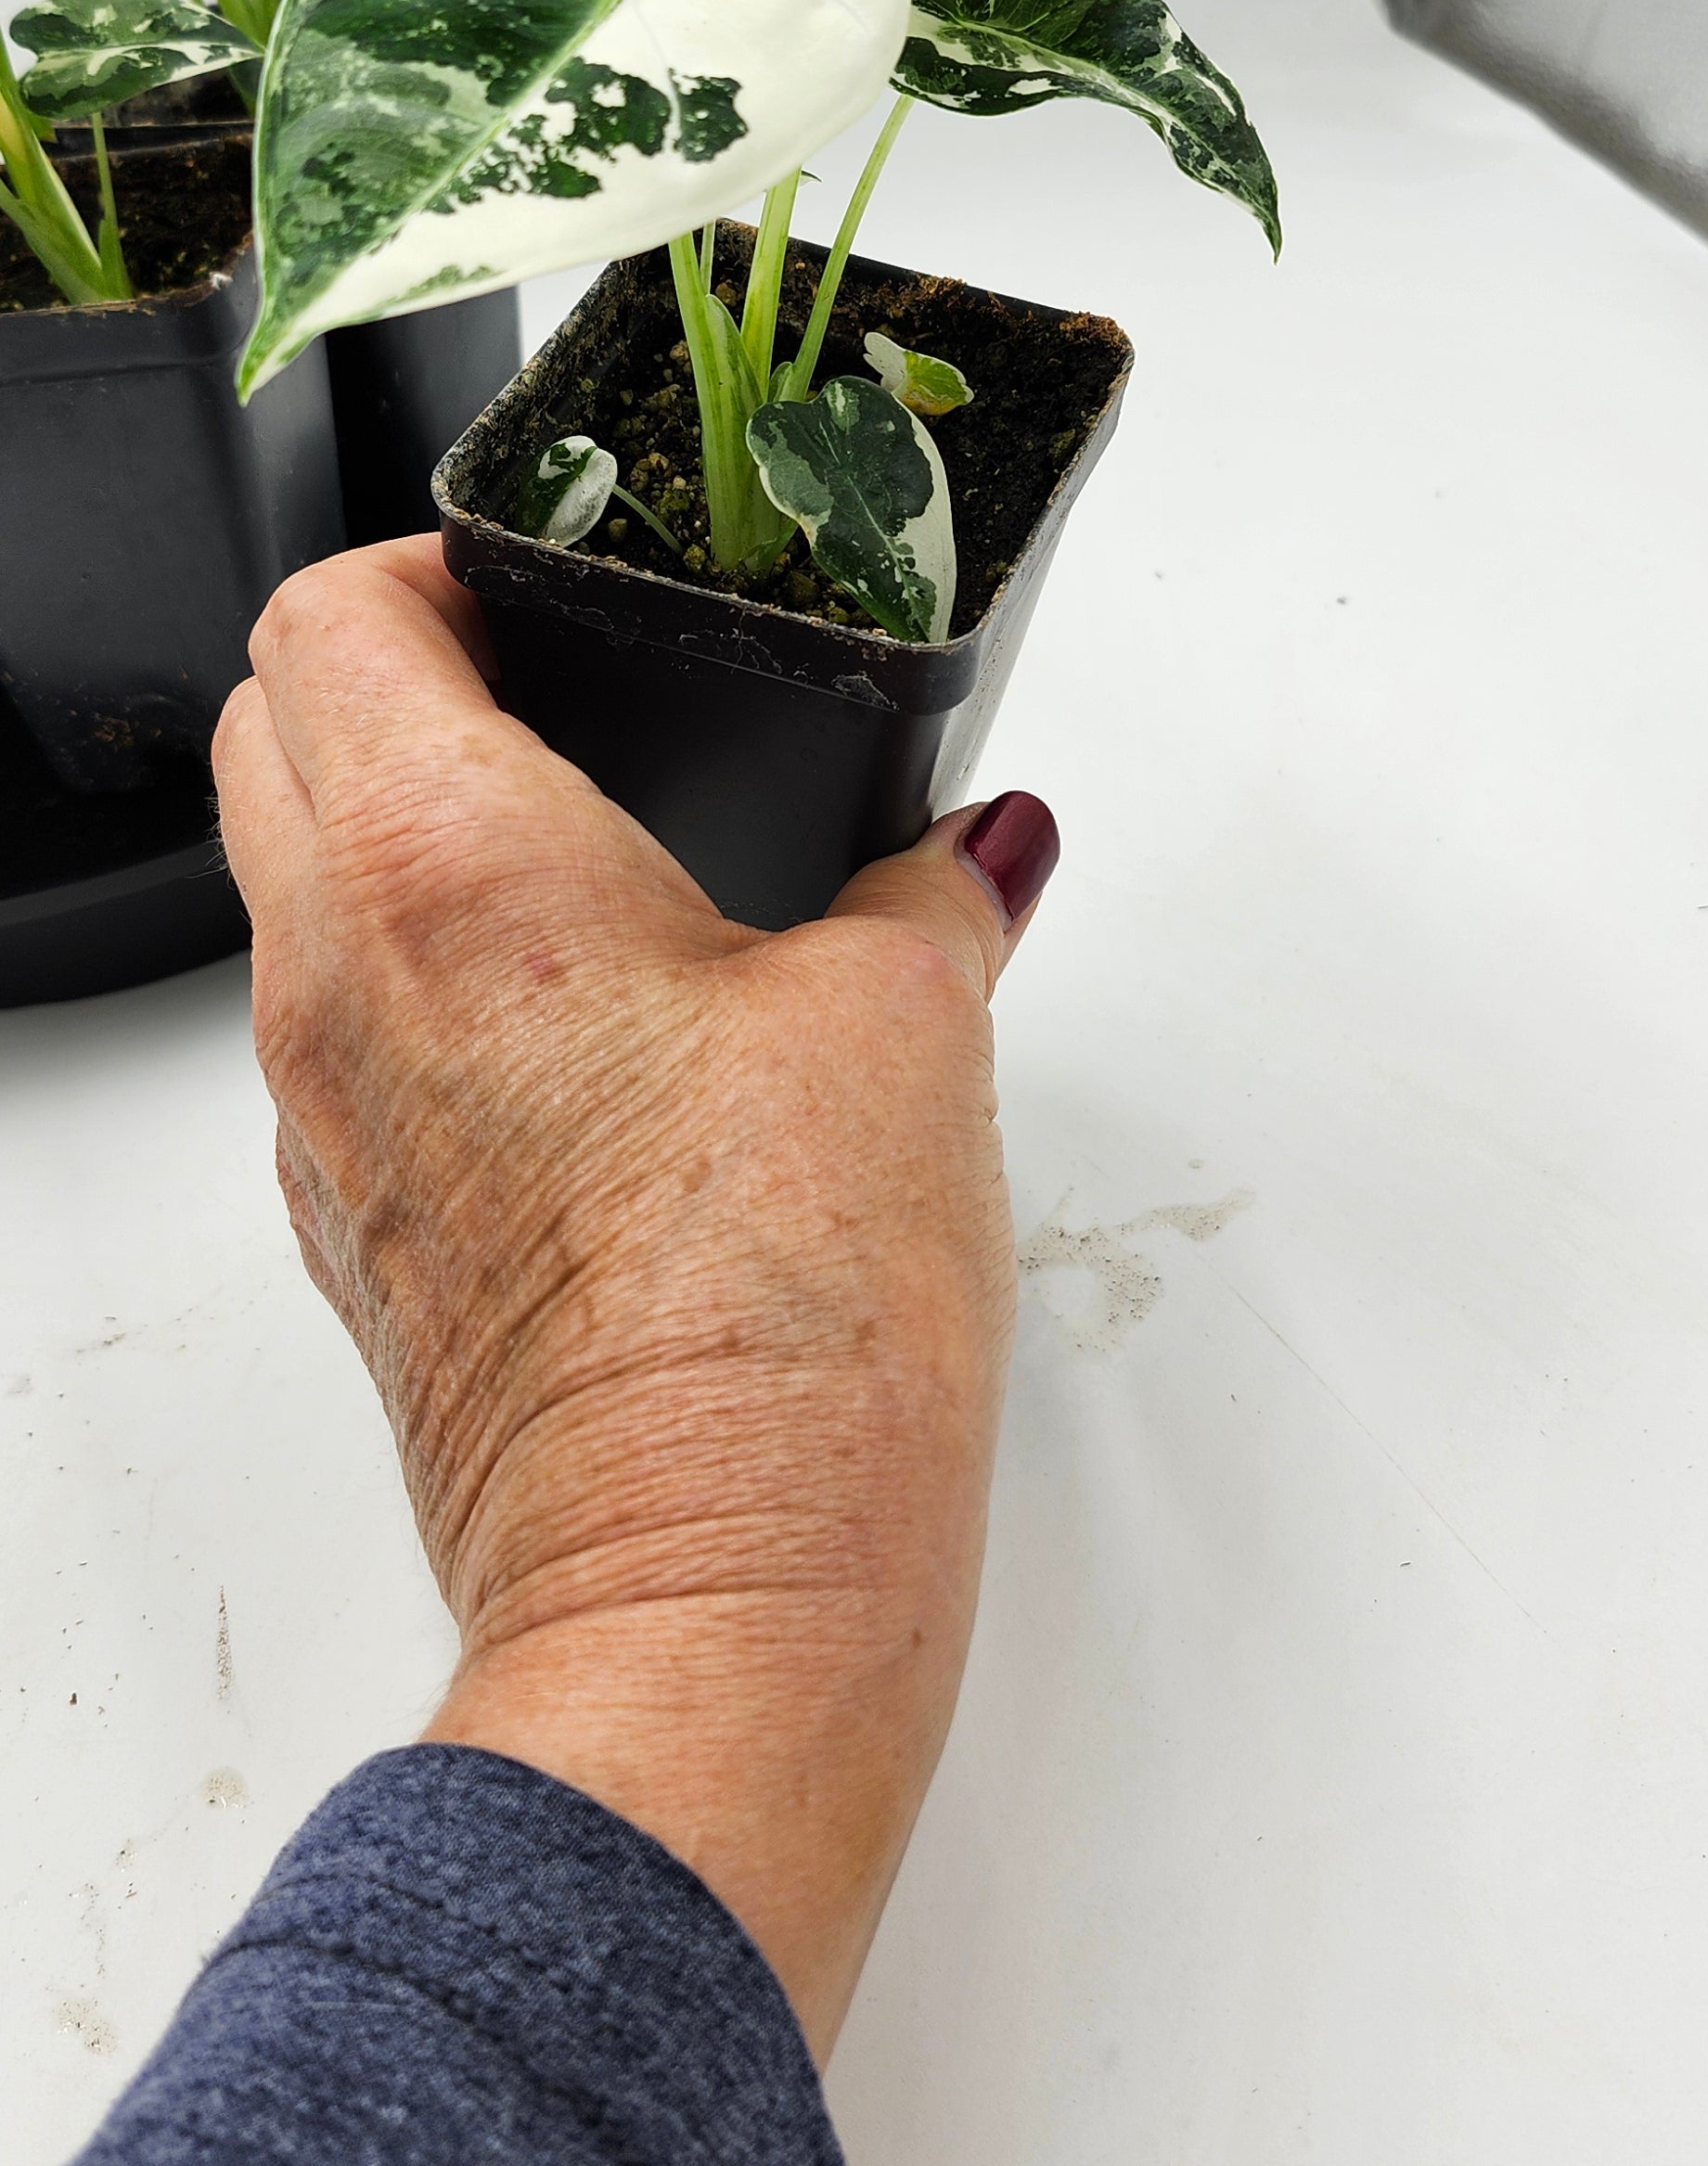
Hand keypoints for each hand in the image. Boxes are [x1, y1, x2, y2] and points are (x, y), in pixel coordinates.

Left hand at [213, 538, 1057, 2060]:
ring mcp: (324, 1131)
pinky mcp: (361, 1246)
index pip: (329, 616)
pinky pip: (346, 1056)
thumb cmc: (773, 1330)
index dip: (431, 562)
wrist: (711, 1603)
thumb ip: (935, 895)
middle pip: (275, 739)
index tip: (537, 579)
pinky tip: (595, 1046)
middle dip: (390, 676)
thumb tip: (974, 851)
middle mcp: (338, 989)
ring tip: (594, 865)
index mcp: (445, 871)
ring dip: (401, 844)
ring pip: (296, 904)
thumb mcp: (908, 1032)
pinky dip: (428, 999)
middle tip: (555, 689)